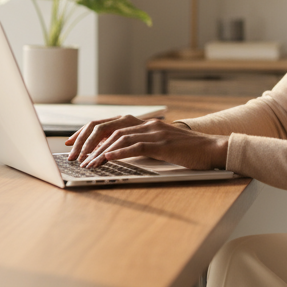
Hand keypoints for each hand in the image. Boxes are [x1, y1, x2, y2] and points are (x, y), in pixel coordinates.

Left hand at [64, 116, 228, 170]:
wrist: (213, 149)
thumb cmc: (187, 151)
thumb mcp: (159, 146)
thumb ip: (140, 146)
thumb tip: (115, 155)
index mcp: (144, 124)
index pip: (109, 123)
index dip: (88, 132)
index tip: (73, 143)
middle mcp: (147, 124)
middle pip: (108, 127)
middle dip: (87, 141)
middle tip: (74, 155)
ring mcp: (155, 132)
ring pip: (119, 137)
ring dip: (100, 151)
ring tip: (88, 163)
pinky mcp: (163, 144)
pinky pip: (136, 146)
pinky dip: (119, 151)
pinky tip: (108, 158)